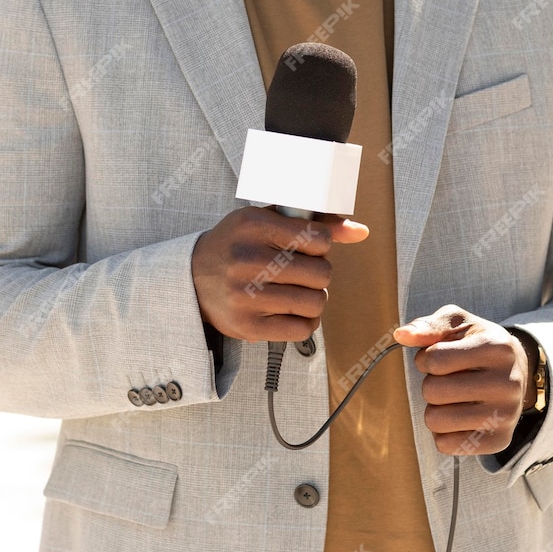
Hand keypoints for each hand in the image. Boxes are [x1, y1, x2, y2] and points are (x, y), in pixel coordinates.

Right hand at [191, 206, 368, 343]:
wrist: (191, 280)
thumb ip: (313, 224)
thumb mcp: (266, 222)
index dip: (321, 246)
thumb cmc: (236, 246)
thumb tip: (361, 232)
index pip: (318, 238)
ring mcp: (246, 295)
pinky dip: (304, 322)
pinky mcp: (247, 326)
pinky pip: (302, 329)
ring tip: (299, 293)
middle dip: (319, 275)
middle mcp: (248, 259)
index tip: (307, 249)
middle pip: (322, 273)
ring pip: (316, 303)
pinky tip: (291, 312)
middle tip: (303, 274)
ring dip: (315, 300)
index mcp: (254, 226)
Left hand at [394, 305, 533, 454]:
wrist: (517, 371)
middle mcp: (507, 383)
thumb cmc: (478, 344)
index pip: (435, 360)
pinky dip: (444, 432)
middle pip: (433, 392)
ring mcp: (506, 415)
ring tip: (453, 398)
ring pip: (436, 421)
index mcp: (497, 348)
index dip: (425, 359)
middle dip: (431, 384)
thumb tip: (401, 335)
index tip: (437, 358)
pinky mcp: (499, 440)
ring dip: (435, 409)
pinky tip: (460, 417)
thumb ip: (429, 326)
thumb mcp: (458, 324)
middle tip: (448, 380)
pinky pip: (446, 445)